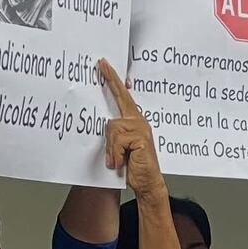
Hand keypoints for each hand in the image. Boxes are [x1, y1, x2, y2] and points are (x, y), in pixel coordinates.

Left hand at [98, 59, 166, 201]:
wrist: (147, 183)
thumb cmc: (134, 166)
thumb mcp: (119, 147)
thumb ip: (115, 134)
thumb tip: (106, 124)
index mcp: (134, 121)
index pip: (122, 96)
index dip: (113, 80)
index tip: (103, 65)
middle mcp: (138, 121)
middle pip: (115, 111)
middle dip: (109, 89)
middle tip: (101, 65)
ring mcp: (141, 128)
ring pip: (113, 129)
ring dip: (112, 149)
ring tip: (117, 160)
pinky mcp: (141, 137)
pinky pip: (118, 139)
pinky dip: (116, 154)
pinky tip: (122, 162)